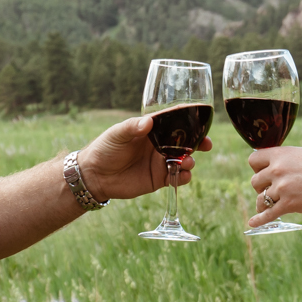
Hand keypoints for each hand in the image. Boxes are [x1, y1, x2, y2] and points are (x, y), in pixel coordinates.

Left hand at [77, 114, 209, 203]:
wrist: (94, 175)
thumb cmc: (104, 148)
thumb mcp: (117, 134)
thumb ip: (133, 128)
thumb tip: (149, 122)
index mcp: (153, 130)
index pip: (175, 124)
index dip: (190, 123)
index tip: (201, 124)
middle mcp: (160, 145)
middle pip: (186, 143)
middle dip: (199, 143)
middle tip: (206, 145)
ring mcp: (161, 162)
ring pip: (184, 160)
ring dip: (190, 161)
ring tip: (187, 163)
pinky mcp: (159, 179)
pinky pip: (177, 178)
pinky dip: (183, 177)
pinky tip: (183, 176)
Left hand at [245, 145, 301, 229]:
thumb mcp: (301, 154)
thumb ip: (284, 160)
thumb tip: (268, 169)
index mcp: (280, 154)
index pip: (253, 160)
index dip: (257, 167)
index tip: (264, 172)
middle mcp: (278, 169)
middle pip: (254, 181)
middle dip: (262, 187)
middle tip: (274, 189)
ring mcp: (283, 188)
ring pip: (260, 198)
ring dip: (263, 202)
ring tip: (269, 205)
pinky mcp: (289, 204)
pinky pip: (268, 214)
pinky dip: (259, 220)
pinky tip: (253, 223)